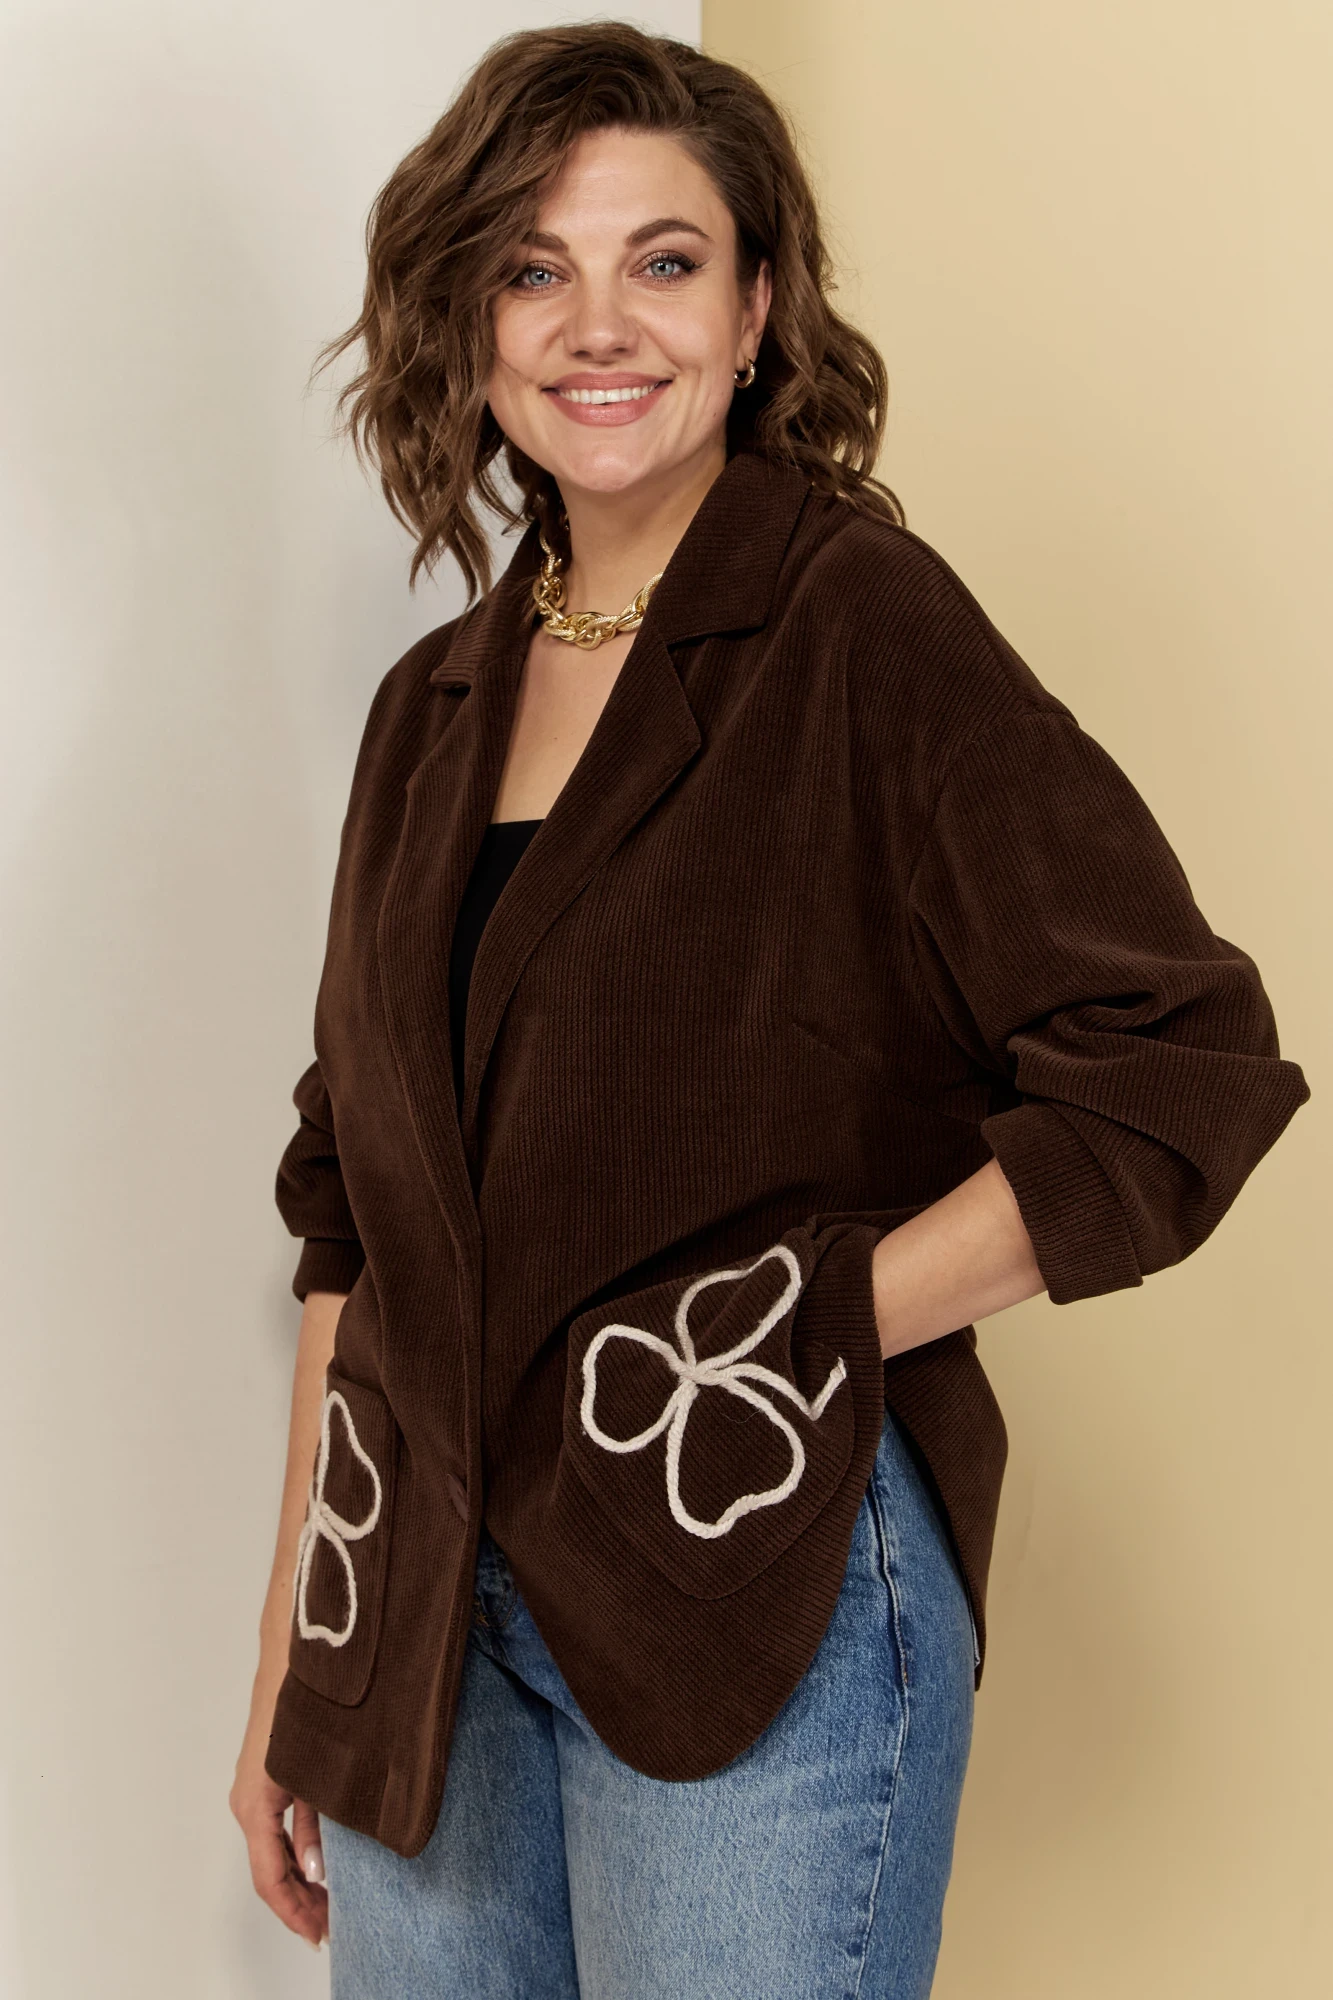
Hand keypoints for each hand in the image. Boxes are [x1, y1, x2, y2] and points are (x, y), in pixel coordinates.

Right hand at [230, 1711, 327, 1950]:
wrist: (296, 1654)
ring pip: (274, 1850)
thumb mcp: (316, 1774)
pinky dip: (298, 1852)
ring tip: (331, 1902)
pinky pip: (279, 1828)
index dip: (293, 1911)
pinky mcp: (268, 1777)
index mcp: (255, 1804)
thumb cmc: (304, 1707)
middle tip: (332, 1925)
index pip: (268, 1878)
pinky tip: (321, 1864)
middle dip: (299, 1901)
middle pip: (269, 1869)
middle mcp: (248, 1802)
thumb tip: (315, 1871)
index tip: (318, 1934)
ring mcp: (255, 1790)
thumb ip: (314, 1827)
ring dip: (300, 1878)